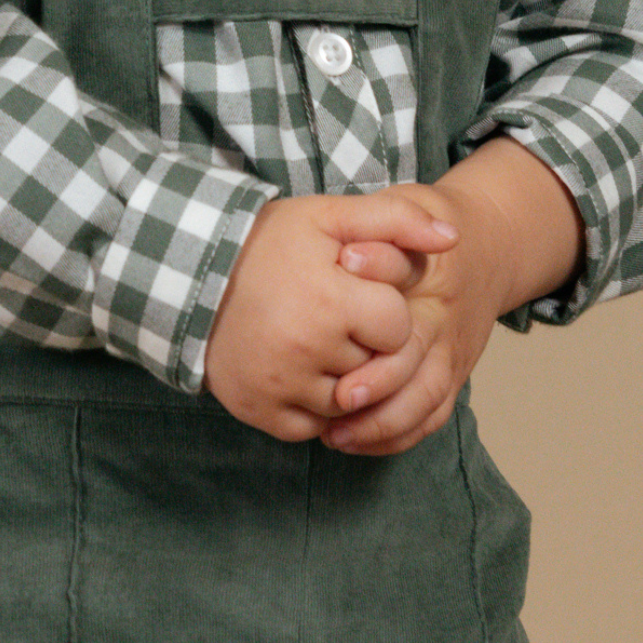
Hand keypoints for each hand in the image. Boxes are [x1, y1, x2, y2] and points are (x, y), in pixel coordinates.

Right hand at [204, 190, 457, 441]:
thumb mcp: (329, 216)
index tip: (353, 292)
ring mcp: (283, 387)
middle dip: (363, 343)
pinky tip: (296, 368)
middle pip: (376, 366)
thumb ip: (396, 220)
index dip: (380, 309)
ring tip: (312, 338)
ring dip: (343, 377)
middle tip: (330, 314)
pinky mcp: (263, 413)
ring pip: (350, 402)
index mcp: (331, 302)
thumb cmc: (267, 243)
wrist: (190, 274)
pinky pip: (315, 426)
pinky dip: (312, 405)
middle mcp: (308, 351)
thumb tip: (453, 239)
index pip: (396, 327)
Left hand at [324, 137, 584, 455]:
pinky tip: (353, 441)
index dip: (374, 287)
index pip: (404, 287)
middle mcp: (444, 323)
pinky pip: (430, 417)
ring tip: (335, 435)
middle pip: (420, 363)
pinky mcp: (451, 376)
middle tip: (340, 397)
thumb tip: (351, 258)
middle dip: (380, 384)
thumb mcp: (411, 204)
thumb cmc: (431, 226)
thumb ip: (386, 223)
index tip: (340, 297)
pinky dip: (395, 437)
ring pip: (426, 401)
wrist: (491, 246)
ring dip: (383, 424)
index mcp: (432, 277)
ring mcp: (451, 354)